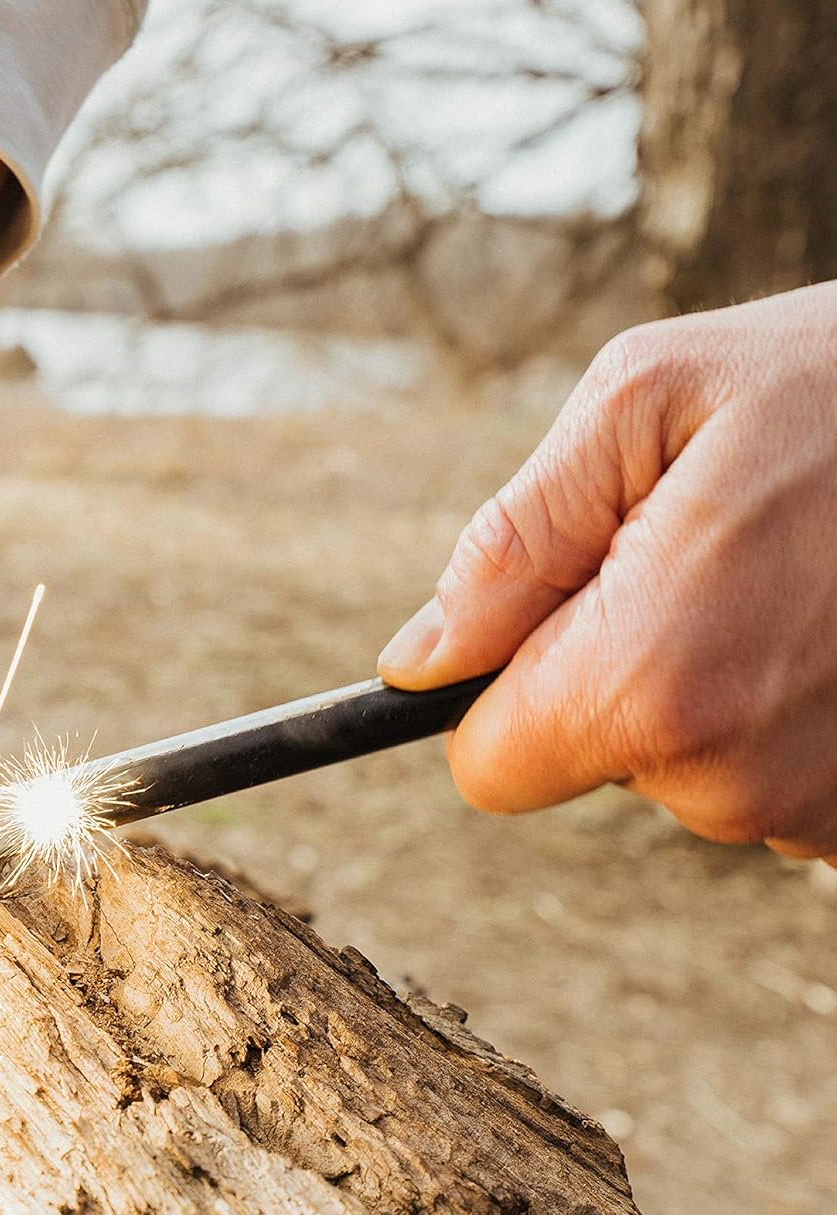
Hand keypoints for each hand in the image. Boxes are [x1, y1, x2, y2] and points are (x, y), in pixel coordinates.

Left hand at [378, 281, 836, 861]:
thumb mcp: (646, 403)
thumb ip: (510, 544)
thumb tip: (418, 660)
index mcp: (653, 687)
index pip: (489, 768)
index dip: (504, 691)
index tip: (566, 611)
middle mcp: (735, 781)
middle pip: (592, 761)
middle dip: (619, 664)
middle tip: (716, 552)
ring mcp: (817, 811)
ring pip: (689, 769)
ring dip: (715, 679)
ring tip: (798, 573)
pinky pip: (771, 775)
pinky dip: (788, 706)